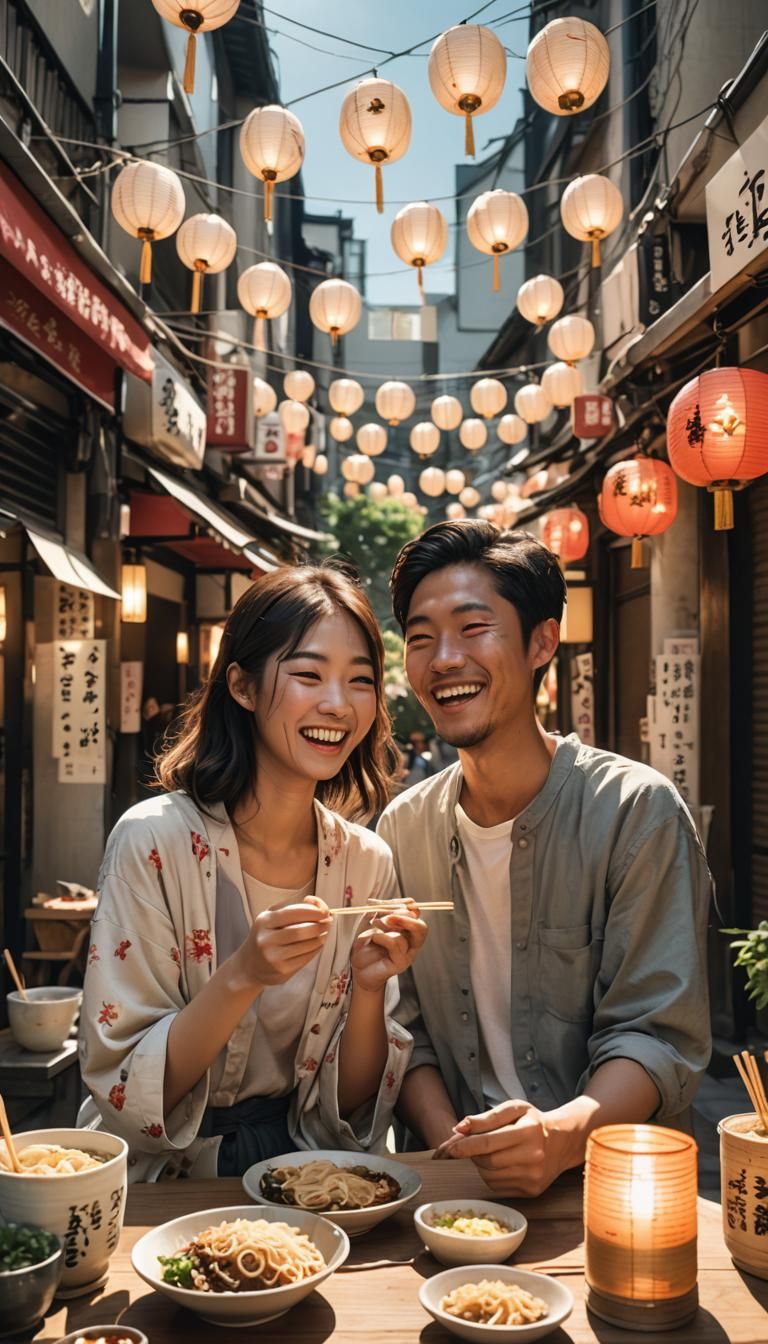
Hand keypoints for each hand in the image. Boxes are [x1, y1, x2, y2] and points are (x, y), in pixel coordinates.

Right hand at [236, 896, 331, 987]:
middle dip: (319, 925)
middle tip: (328, 922)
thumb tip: (316, 903)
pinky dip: (316, 949)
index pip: (292, 913)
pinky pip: (306, 958)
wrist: (249, 965)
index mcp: (264, 922)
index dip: (312, 911)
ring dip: (320, 938)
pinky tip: (317, 944)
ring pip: (306, 945)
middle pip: (301, 931)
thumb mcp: (271, 917)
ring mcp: (274, 957)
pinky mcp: (282, 971)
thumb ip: (292, 907)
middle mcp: (266, 939)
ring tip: (324, 932)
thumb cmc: (265, 936)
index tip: (324, 910)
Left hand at [350, 902, 427, 994]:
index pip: (414, 911)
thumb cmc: (365, 945)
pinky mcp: (400, 963)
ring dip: (387, 925)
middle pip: (421, 926)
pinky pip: (396, 944)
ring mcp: (407, 954)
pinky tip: (373, 938)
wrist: (357, 967)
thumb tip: (378, 903)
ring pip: (407, 934)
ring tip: (374, 925)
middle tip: (385, 915)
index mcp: (407, 928)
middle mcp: (411, 941)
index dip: (399, 903)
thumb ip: (377, 911)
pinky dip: (382, 937)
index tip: (376, 903)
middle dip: (403, 915)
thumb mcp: (370, 922)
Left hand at [432, 1099, 567, 1197]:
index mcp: (528, 1132)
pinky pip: (498, 1188)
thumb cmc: (533, 1122)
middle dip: (473, 1154)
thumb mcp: (513, 1109)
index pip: (488, 1142)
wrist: (561, 1142)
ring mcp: (533, 1177)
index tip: (449, 1149)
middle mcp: (533, 1157)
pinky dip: (491, 1176)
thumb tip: (459, 1128)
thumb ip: (486, 1118)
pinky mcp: (531, 1192)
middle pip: (487, 1162)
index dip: (466, 1146)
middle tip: (472, 1145)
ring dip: (481, 1165)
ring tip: (492, 1152)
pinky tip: (501, 1165)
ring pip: (490, 1177)